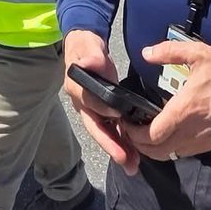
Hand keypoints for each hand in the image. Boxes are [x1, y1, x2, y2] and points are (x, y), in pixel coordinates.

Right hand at [63, 31, 139, 174]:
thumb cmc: (86, 45)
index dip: (103, 108)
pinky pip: (111, 129)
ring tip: (133, 165)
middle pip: (95, 127)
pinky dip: (121, 142)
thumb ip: (91, 54)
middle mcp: (82, 103)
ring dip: (118, 149)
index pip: (90, 101)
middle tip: (125, 159)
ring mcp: (92, 110)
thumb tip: (89, 62)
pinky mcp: (102, 112)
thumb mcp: (88, 44)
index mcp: (76, 87)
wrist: (85, 47)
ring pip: (104, 132)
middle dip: (110, 144)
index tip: (118, 114)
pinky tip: (134, 155)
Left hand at [120, 42, 210, 162]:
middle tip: (130, 130)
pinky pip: (183, 153)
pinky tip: (168, 133)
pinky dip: (170, 148)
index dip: (133, 133)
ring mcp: (200, 141)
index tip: (125, 122)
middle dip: (138, 145)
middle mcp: (189, 131)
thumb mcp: (200, 54)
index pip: (151, 135)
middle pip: (155, 151)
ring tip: (145, 132)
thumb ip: (170, 52)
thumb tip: (146, 52)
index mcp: (183, 111)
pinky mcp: (209, 144)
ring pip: (168, 155)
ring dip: (153, 148)